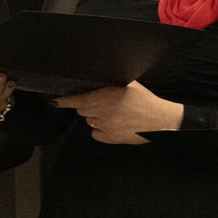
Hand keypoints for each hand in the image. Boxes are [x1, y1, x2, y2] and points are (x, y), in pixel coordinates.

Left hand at [54, 82, 182, 144]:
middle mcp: (104, 112)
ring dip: (96, 117)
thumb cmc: (147, 102)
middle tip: (103, 104)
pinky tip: (112, 125)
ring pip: (90, 121)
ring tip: (112, 115)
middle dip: (88, 106)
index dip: (66, 101)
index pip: (79, 100)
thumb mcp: (131, 85)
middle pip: (83, 110)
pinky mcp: (111, 138)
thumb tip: (101, 79)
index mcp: (107, 97)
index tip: (57, 101)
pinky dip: (100, 130)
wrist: (160, 121)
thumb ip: (113, 83)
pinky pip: (96, 134)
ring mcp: (106, 127)